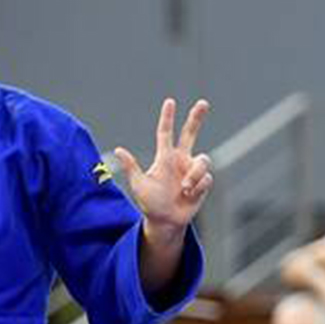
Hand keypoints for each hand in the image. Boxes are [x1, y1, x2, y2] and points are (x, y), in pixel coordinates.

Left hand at [115, 98, 212, 238]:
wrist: (165, 221)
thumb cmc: (150, 203)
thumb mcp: (139, 184)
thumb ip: (131, 166)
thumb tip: (118, 150)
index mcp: (165, 158)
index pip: (166, 133)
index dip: (168, 118)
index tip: (170, 102)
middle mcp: (180, 160)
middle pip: (190, 134)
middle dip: (197, 118)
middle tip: (203, 103)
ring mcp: (192, 170)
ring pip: (203, 160)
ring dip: (195, 175)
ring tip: (184, 189)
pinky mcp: (203, 182)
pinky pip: (206, 178)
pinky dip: (197, 187)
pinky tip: (189, 195)